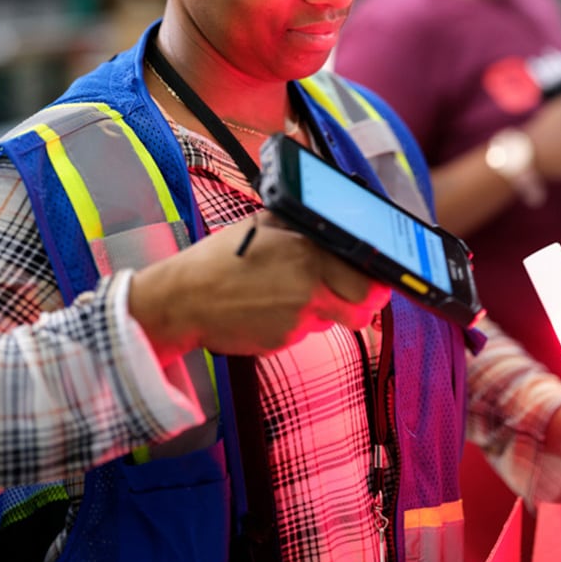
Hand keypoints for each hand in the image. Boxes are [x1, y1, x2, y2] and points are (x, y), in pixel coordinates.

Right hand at [128, 210, 390, 362]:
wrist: (183, 300)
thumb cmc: (220, 259)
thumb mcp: (262, 225)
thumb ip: (300, 225)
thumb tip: (330, 222)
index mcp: (308, 253)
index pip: (369, 276)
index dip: (377, 280)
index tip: (376, 277)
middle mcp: (309, 286)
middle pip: (365, 306)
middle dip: (363, 302)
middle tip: (350, 292)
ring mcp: (297, 318)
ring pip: (333, 319)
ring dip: (325, 308)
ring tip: (292, 291)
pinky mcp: (282, 340)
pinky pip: (304, 331)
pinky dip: (296, 320)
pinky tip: (271, 306)